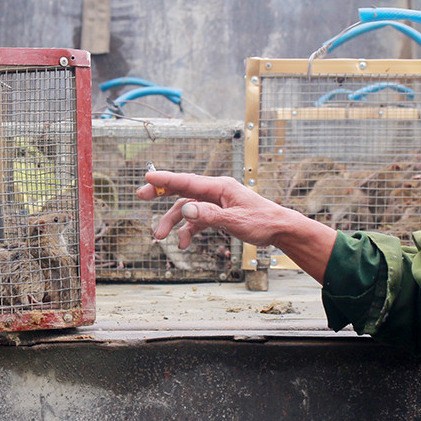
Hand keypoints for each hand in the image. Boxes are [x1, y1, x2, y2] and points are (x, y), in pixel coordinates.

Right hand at [136, 171, 286, 248]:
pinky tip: (183, 243)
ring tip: (159, 236)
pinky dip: (188, 231)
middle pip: (183, 189)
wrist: (279, 229)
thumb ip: (210, 215)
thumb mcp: (235, 220)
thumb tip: (187, 209)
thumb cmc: (262, 221)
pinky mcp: (218, 214)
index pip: (188, 181)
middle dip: (161, 193)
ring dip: (173, 222)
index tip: (147, 177)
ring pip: (187, 208)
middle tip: (141, 195)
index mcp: (220, 187)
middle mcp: (215, 192)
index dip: (166, 179)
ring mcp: (216, 203)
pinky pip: (197, 220)